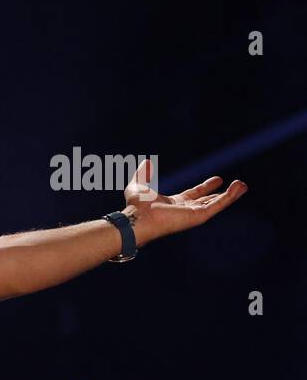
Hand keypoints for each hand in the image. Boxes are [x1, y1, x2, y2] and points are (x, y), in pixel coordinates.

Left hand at [123, 158, 247, 244]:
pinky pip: (217, 206)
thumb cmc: (136, 206)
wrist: (138, 217)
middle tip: (238, 185)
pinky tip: (238, 188)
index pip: (194, 195)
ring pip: (217, 204)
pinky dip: (229, 197)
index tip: (217, 180)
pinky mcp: (198, 216)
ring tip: (243, 186)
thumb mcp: (139, 185)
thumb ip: (144, 174)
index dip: (206, 188)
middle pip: (209, 201)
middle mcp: (185, 210)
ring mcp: (193, 214)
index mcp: (174, 204)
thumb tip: (146, 162)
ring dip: (231, 195)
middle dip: (224, 195)